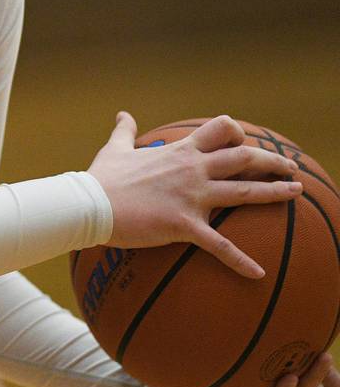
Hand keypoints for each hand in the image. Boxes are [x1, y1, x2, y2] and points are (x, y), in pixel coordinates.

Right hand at [87, 113, 301, 277]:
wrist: (89, 204)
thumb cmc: (101, 178)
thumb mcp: (115, 148)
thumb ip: (124, 131)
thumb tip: (124, 114)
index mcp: (178, 152)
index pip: (218, 131)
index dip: (235, 132)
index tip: (244, 140)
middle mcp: (191, 169)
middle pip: (242, 157)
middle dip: (270, 160)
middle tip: (290, 166)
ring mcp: (191, 196)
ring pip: (242, 192)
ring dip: (273, 192)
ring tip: (297, 192)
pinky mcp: (185, 224)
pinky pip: (219, 245)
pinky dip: (240, 260)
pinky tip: (258, 273)